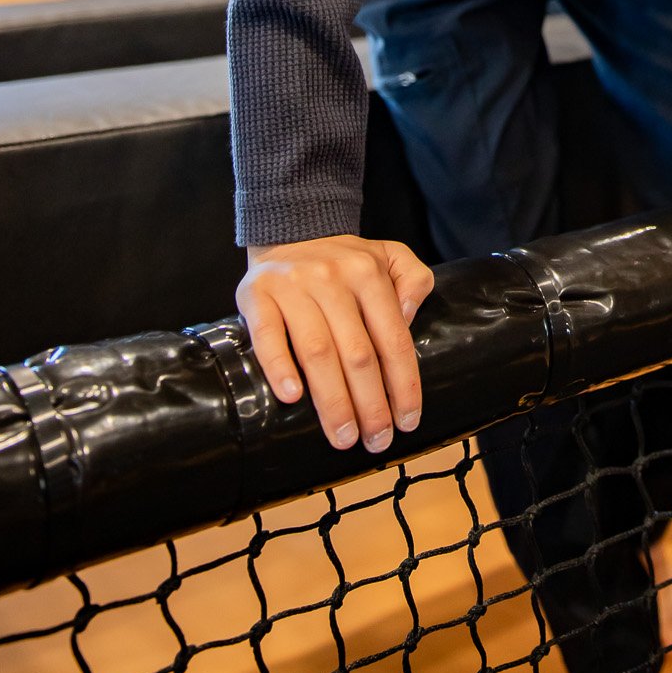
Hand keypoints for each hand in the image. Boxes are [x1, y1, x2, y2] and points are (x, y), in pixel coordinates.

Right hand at [237, 234, 435, 453]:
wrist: (289, 231)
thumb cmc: (345, 260)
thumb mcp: (391, 255)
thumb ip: (413, 280)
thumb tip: (409, 318)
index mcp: (369, 273)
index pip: (393, 338)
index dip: (404, 384)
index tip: (408, 421)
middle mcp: (333, 278)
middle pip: (358, 353)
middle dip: (370, 404)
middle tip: (376, 441)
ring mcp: (293, 286)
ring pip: (318, 352)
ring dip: (332, 401)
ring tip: (343, 436)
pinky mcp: (257, 295)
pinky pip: (268, 336)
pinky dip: (280, 367)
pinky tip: (293, 398)